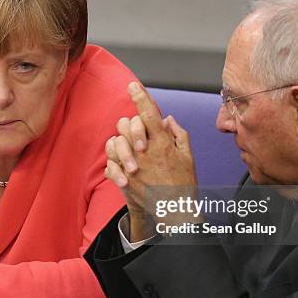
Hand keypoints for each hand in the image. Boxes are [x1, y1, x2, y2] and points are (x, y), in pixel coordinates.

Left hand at [105, 82, 199, 241]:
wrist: (175, 212)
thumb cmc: (184, 184)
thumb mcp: (188, 156)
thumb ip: (178, 134)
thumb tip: (166, 118)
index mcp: (163, 144)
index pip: (150, 114)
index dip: (141, 97)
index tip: (133, 85)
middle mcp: (145, 153)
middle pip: (128, 124)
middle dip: (129, 122)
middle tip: (135, 129)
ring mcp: (133, 167)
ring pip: (115, 141)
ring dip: (120, 141)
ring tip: (128, 148)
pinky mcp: (125, 181)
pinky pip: (109, 163)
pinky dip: (113, 161)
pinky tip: (121, 164)